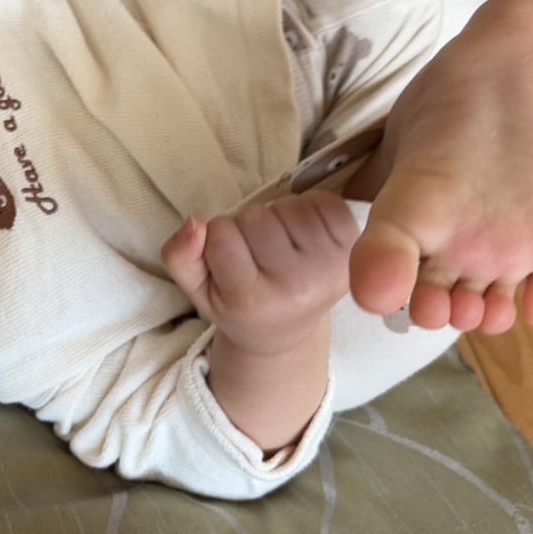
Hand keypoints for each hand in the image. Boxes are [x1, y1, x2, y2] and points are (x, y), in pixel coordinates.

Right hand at [162, 192, 358, 355]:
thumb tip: (195, 222)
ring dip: (277, 217)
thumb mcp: (199, 292)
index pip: (221, 233)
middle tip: (254, 253)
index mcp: (253, 301)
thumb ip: (180, 258)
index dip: (218, 238)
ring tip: (278, 245)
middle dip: (248, 227)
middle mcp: (297, 287)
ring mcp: (330, 268)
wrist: (287, 331)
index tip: (228, 260)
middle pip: (256, 217)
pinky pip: (323, 202)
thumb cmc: (239, 306)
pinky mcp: (351, 251)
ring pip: (288, 206)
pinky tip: (301, 236)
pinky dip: (307, 210)